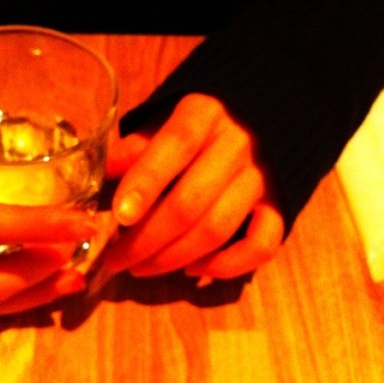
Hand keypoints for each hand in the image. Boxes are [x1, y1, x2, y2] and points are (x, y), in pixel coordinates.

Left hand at [104, 93, 283, 279]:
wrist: (269, 113)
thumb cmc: (200, 123)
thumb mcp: (166, 119)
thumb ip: (137, 146)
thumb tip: (102, 173)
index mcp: (204, 114)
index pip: (176, 146)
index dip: (146, 182)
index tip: (119, 215)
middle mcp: (238, 145)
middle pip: (191, 202)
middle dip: (146, 240)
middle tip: (115, 260)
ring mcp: (263, 178)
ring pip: (217, 229)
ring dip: (173, 258)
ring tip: (140, 268)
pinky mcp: (281, 206)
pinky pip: (261, 245)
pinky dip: (226, 265)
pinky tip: (192, 269)